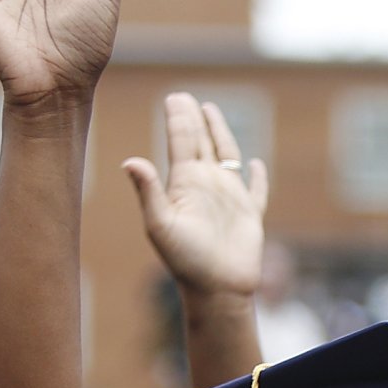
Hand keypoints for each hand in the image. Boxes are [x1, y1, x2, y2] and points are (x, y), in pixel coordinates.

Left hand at [122, 93, 268, 295]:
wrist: (215, 290)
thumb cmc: (186, 261)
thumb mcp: (161, 225)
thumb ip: (148, 192)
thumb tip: (129, 161)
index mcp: (184, 183)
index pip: (180, 141)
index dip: (178, 118)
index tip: (174, 96)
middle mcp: (205, 186)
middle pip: (200, 143)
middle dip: (194, 119)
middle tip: (185, 96)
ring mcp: (229, 199)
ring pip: (226, 157)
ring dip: (220, 134)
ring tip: (212, 112)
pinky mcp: (250, 216)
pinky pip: (256, 191)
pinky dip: (258, 177)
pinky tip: (256, 164)